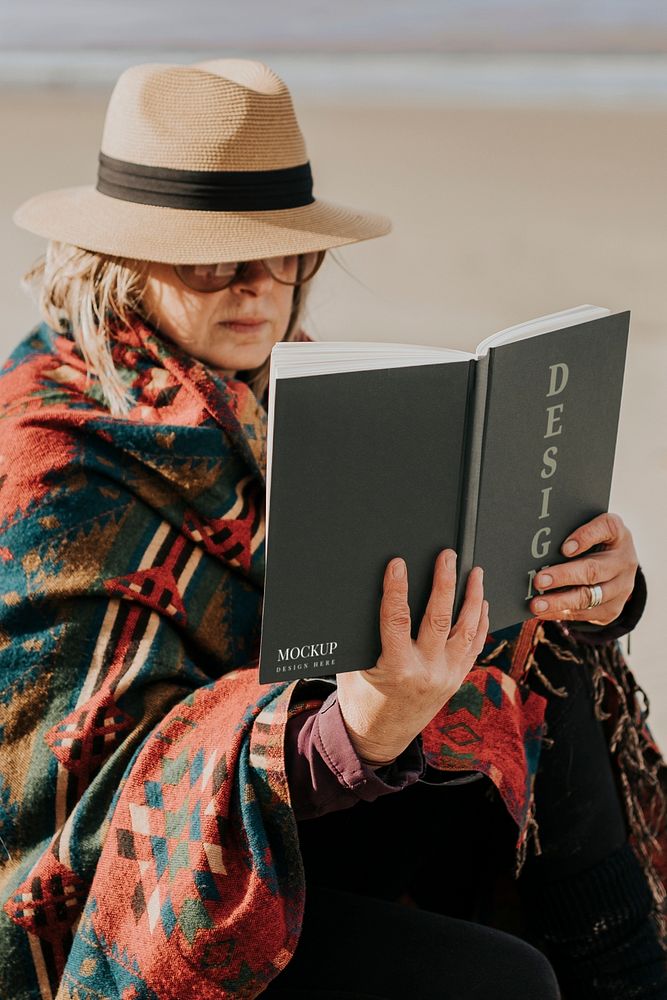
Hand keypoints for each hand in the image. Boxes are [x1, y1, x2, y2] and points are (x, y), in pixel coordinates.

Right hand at [336, 550, 487, 765]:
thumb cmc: (361, 699)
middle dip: (444, 582)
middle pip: (440, 619)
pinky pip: (474, 647)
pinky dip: (480, 623)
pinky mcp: (457, 679)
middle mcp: (427, 672)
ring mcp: (447, 677)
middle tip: (447, 556)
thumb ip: (364, 636)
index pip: (397, 619)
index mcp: (395, 669)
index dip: (396, 588)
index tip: (397, 564)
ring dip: (472, 598)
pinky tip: (482, 603)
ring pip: (466, 630)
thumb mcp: (353, 667)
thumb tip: (365, 595)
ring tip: (475, 572)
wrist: (380, 738)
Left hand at [529, 512, 637, 625]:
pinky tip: (544, 612)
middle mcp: (624, 560)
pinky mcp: (614, 607)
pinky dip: (563, 613)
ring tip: (536, 605)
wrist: (616, 566)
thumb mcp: (587, 531)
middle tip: (539, 581)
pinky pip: (587, 614)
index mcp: (617, 533)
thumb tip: (539, 549)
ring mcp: (622, 587)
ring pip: (590, 597)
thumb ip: (569, 533)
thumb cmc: (592, 543)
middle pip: (593, 570)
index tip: (564, 548)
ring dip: (559, 602)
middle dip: (563, 576)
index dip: (585, 537)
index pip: (606, 528)